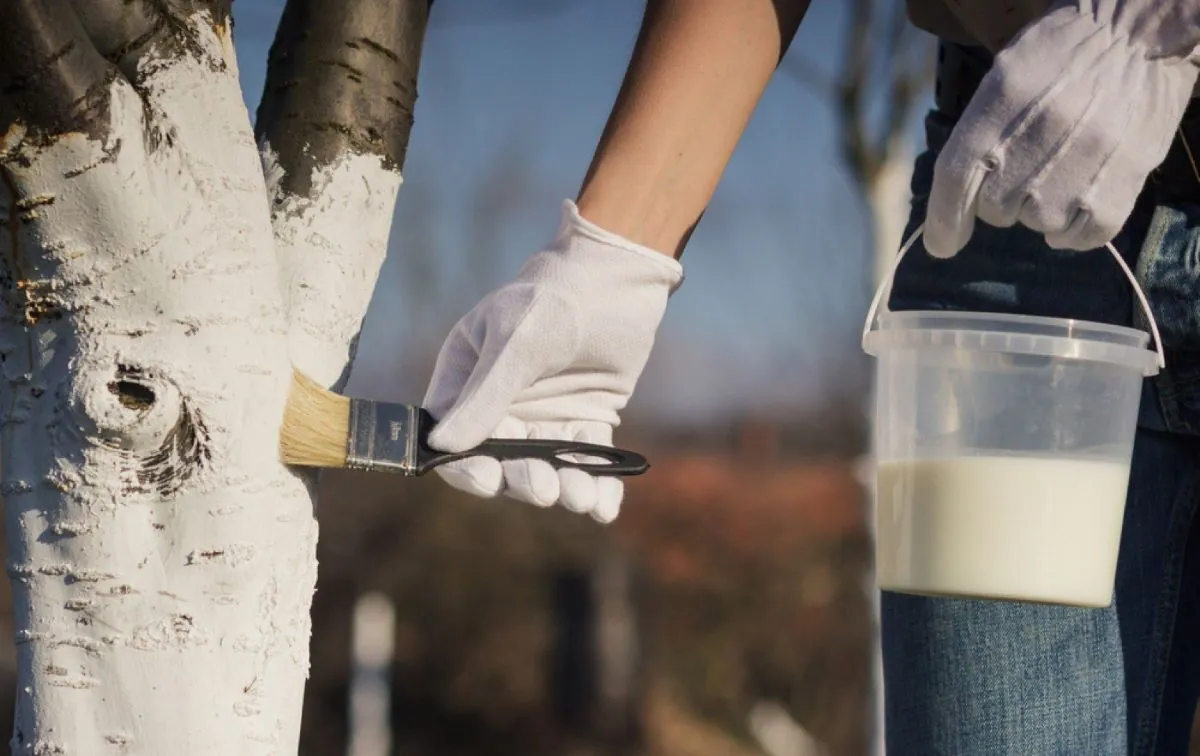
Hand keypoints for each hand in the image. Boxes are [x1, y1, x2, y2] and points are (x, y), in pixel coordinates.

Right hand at [422, 200, 682, 522]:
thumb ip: (485, 396)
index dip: (466, 466)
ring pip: (548, 467)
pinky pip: (587, 461)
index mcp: (466, 379)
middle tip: (545, 488)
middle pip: (503, 462)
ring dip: (563, 488)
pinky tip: (605, 507)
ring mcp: (544, 415)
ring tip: (582, 497)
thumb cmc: (554, 297)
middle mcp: (502, 405)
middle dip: (523, 480)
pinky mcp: (586, 420)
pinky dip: (597, 486)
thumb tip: (443, 447)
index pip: (453, 437)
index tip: (488, 481)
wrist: (618, 276)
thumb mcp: (516, 343)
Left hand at [925, 0, 1199, 256]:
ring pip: (1037, 223)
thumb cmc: (1059, 57)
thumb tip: (950, 205)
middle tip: (1027, 165)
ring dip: (1041, 208)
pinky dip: (1075, 230)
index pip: (956, 177)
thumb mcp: (1002, 75)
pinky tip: (1080, 198)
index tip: (941, 245)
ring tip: (1062, 167)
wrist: (1137, 39)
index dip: (943, 220)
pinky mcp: (1122, 186)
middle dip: (1000, 199)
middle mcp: (1040, 136)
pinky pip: (1083, 236)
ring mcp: (1084, 164)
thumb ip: (974, 133)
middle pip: (994, 209)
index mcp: (1001, 103)